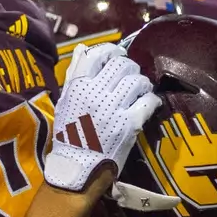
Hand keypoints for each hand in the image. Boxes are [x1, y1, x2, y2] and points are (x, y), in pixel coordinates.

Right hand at [44, 42, 159, 192]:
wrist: (77, 167)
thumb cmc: (70, 134)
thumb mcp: (65, 100)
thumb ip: (74, 74)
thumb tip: (84, 49)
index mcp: (78, 86)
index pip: (98, 54)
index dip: (112, 51)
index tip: (117, 56)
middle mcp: (95, 93)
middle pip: (123, 64)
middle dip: (129, 68)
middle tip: (129, 78)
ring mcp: (114, 108)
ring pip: (138, 80)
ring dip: (142, 83)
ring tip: (139, 91)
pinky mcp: (130, 124)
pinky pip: (149, 102)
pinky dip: (151, 101)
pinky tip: (147, 105)